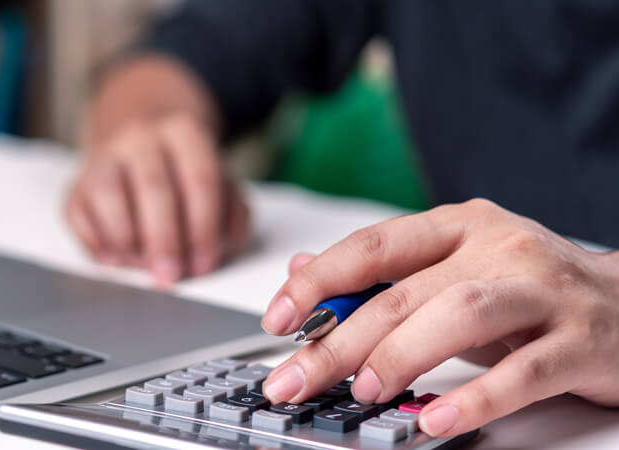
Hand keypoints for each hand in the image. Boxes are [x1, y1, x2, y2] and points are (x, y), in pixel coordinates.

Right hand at [64, 113, 248, 285]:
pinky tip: (116, 259)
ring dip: (127, 239)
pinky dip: (96, 242)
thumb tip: (222, 246)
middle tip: (170, 276)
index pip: (200, 177)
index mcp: (184, 132)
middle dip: (163, 239)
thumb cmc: (184, 176)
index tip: (203, 263)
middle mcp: (141, 137)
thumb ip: (230, 213)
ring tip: (142, 265)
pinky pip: (79, 213)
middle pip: (154, 186)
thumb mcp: (220, 183)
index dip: (203, 226)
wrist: (140, 147)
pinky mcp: (76, 184)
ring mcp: (104, 157)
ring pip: (108, 194)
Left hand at [260, 198, 618, 436]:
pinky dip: (475, 397)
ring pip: (459, 315)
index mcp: (460, 226)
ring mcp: (543, 292)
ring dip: (401, 355)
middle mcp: (499, 247)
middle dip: (339, 340)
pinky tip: (435, 419)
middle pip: (403, 291)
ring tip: (365, 391)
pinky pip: (523, 372)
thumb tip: (302, 270)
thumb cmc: (531, 293)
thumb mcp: (451, 272)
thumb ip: (381, 273)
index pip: (373, 246)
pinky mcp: (580, 342)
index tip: (277, 319)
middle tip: (297, 379)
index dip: (318, 282)